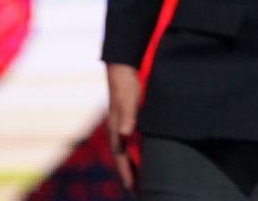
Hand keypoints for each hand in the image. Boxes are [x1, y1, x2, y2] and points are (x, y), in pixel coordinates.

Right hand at [105, 62, 142, 192]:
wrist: (122, 67)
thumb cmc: (126, 85)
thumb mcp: (128, 100)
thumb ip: (128, 117)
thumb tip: (125, 134)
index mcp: (115, 129)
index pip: (120, 157)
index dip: (127, 173)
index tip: (133, 188)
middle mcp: (116, 130)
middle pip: (122, 158)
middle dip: (129, 174)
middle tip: (138, 191)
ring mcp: (120, 125)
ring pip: (125, 151)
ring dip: (132, 165)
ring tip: (140, 179)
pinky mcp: (127, 119)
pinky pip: (129, 142)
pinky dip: (134, 152)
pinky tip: (142, 154)